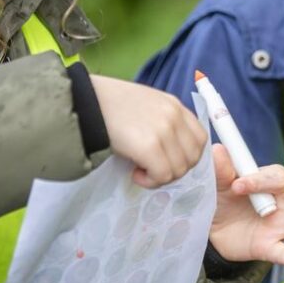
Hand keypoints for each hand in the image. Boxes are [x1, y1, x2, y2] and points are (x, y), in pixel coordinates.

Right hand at [91, 75, 206, 187]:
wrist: (84, 101)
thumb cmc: (108, 106)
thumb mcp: (145, 106)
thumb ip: (163, 122)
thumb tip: (172, 151)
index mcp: (174, 105)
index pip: (200, 139)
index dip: (186, 156)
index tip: (166, 160)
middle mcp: (174, 115)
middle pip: (193, 157)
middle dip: (174, 169)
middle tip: (151, 168)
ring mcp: (164, 130)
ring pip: (179, 169)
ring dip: (160, 176)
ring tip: (139, 169)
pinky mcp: (150, 146)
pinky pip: (163, 175)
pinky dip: (150, 181)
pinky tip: (134, 173)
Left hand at [208, 144, 283, 263]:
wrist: (212, 229)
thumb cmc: (223, 198)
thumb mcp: (219, 184)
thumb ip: (221, 170)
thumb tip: (218, 150)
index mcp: (271, 184)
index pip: (277, 178)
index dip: (260, 181)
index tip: (237, 186)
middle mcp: (283, 205)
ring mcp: (280, 228)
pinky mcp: (270, 248)